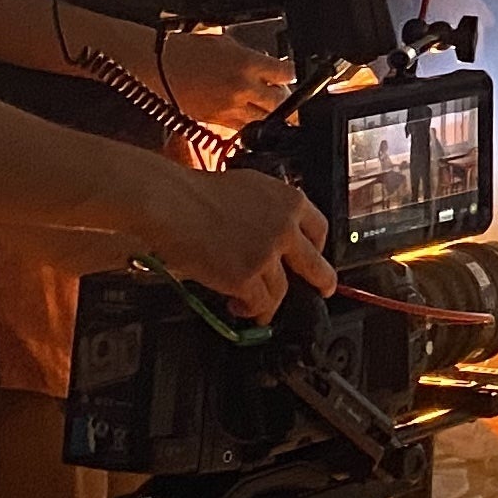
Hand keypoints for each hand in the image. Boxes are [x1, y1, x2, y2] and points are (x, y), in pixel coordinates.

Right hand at [145, 163, 334, 313]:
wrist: (172, 203)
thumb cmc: (198, 192)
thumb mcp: (251, 188)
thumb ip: (271, 210)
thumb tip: (274, 229)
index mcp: (290, 202)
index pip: (319, 230)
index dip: (317, 247)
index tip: (315, 256)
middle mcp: (286, 229)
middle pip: (315, 265)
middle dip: (323, 282)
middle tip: (324, 290)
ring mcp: (268, 255)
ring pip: (281, 290)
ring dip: (269, 303)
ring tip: (256, 307)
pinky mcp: (247, 277)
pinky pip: (259, 304)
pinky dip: (250, 310)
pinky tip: (237, 306)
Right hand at [157, 30, 288, 137]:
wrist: (159, 65)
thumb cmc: (189, 50)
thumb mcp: (228, 44)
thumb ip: (252, 58)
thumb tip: (269, 67)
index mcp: (247, 63)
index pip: (286, 73)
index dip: (291, 74)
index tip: (290, 75)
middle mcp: (243, 87)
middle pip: (281, 101)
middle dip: (287, 99)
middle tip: (287, 97)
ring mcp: (230, 107)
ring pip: (265, 120)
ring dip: (271, 115)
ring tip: (272, 111)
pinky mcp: (217, 121)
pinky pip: (242, 129)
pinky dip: (251, 126)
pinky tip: (252, 120)